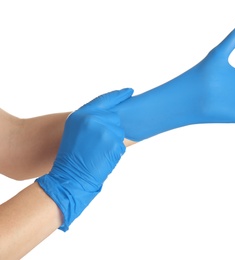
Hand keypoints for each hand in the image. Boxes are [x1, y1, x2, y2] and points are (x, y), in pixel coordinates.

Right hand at [36, 88, 132, 230]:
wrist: (70, 176)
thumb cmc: (71, 155)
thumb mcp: (75, 129)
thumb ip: (91, 118)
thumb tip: (112, 114)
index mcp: (82, 114)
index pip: (105, 100)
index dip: (119, 95)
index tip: (130, 91)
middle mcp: (94, 119)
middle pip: (115, 118)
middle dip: (110, 128)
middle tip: (97, 142)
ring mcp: (106, 132)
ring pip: (119, 132)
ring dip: (113, 141)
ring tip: (98, 151)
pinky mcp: (114, 145)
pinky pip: (121, 145)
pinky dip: (115, 152)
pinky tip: (102, 157)